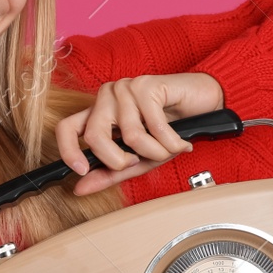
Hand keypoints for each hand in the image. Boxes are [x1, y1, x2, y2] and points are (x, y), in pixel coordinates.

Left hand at [55, 72, 223, 195]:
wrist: (204, 104)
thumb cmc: (169, 131)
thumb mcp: (138, 159)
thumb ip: (109, 173)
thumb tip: (80, 188)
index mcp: (98, 113)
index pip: (67, 128)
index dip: (67, 151)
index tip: (81, 171)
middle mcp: (106, 97)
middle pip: (94, 135)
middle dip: (117, 160)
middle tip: (137, 162)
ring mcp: (124, 88)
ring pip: (130, 135)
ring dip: (156, 152)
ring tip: (169, 148)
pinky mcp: (146, 84)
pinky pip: (153, 126)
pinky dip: (171, 143)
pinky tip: (180, 141)